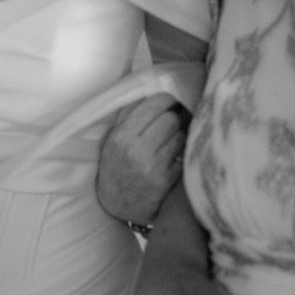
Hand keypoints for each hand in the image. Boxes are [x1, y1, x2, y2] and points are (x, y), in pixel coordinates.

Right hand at [97, 94, 186, 226]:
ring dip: (178, 134)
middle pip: (170, 119)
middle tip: (173, 117)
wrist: (116, 204)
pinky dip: (180, 152)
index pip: (153, 106)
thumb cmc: (114, 166)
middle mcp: (138, 150)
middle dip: (173, 116)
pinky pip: (182, 155)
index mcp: (122, 136)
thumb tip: (149, 90)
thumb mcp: (112, 140)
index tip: (171, 97)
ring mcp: (154, 166)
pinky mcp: (166, 180)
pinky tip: (172, 154)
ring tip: (170, 138)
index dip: (167, 98)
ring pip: (179, 136)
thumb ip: (128, 116)